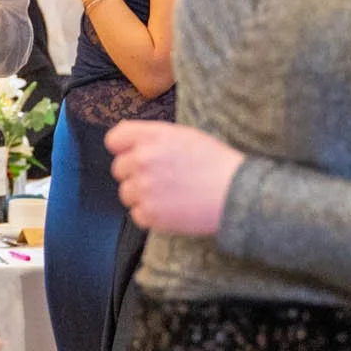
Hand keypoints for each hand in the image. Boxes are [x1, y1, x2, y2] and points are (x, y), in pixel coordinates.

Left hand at [105, 121, 244, 237]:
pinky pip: (136, 214)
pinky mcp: (149, 213)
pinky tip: (171, 208)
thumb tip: (125, 136)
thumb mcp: (184, 136)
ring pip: (126, 193)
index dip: (123, 149)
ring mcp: (144, 187)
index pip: (114, 139)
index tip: (133, 155)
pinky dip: (151, 215)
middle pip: (118, 169)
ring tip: (169, 195)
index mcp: (152, 137)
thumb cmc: (215, 163)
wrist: (236, 193)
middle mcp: (143, 160)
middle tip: (162, 179)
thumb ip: (152, 135)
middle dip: (135, 174)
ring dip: (142, 196)